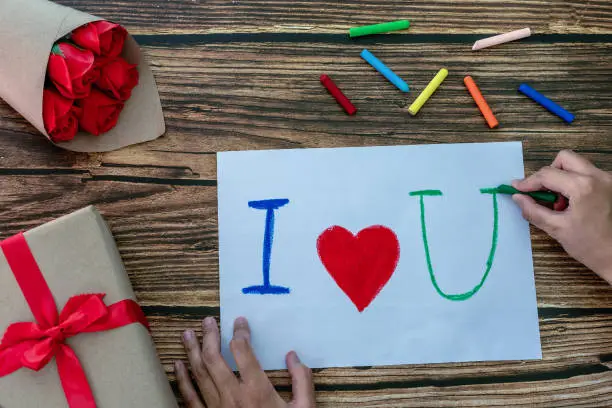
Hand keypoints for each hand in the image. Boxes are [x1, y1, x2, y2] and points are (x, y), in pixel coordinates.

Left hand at [175, 316, 315, 407]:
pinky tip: (177, 365)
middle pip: (214, 358)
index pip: (242, 351)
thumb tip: (293, 356)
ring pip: (199, 374)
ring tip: (187, 333)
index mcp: (256, 390)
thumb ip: (302, 381)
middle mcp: (232, 396)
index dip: (239, 332)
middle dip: (209, 336)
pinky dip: (182, 380)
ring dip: (192, 351)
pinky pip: (189, 398)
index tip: (239, 321)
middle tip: (208, 321)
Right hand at [512, 150, 611, 283]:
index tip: (516, 188)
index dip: (528, 182)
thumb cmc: (591, 246)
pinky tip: (573, 204)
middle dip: (548, 173)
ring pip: (577, 165)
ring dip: (562, 178)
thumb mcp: (557, 229)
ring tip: (560, 203)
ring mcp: (608, 180)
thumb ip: (533, 210)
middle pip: (565, 159)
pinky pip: (588, 175)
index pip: (547, 174)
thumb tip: (518, 198)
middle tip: (541, 192)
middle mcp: (599, 177)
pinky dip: (575, 183)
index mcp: (583, 187)